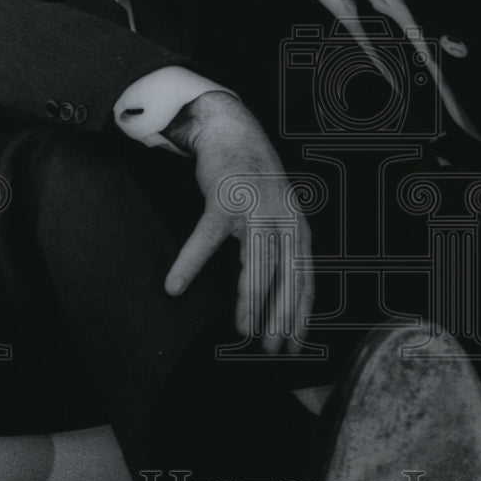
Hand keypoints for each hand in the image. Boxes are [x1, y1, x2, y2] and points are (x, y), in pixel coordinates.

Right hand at [163, 91, 313, 353]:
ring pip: (255, 265)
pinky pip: (206, 239)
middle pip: (284, 277)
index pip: (305, 278)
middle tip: (271, 348)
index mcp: (299, 228)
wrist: (232, 133)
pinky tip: (176, 285)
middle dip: (279, 316)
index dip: (301, 313)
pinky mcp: (224, 201)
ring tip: (242, 329)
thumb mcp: (280, 214)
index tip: (295, 343)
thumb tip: (279, 292)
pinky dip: (190, 263)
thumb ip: (282, 248)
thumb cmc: (254, 181)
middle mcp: (283, 220)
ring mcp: (255, 210)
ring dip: (249, 301)